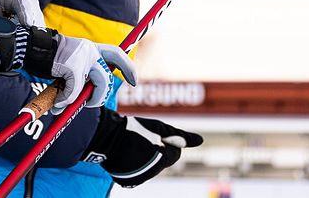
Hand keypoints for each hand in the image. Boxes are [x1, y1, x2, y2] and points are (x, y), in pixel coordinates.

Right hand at [20, 31, 136, 113]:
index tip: (133, 81)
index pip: (116, 53)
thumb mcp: (69, 66)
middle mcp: (90, 50)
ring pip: (97, 84)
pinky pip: (75, 91)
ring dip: (87, 101)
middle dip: (103, 95)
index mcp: (90, 48)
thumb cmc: (48, 60)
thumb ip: (79, 78)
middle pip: (108, 77)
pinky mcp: (73, 67)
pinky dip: (66, 100)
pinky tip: (58, 102)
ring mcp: (83, 58)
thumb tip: (80, 101)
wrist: (32, 49)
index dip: (127, 67)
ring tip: (70, 105)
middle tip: (91, 104)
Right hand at [83, 109, 202, 186]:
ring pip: (150, 167)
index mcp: (164, 159)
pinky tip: (127, 155)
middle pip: (162, 161)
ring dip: (146, 158)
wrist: (107, 138)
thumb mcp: (160, 128)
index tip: (154, 134)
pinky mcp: (128, 181)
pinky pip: (137, 173)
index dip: (166, 141)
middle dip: (156, 150)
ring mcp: (140, 178)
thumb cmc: (135, 129)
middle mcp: (154, 172)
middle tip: (143, 138)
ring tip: (133, 145)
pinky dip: (135, 166)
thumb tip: (201, 140)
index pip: (175, 152)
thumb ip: (181, 136)